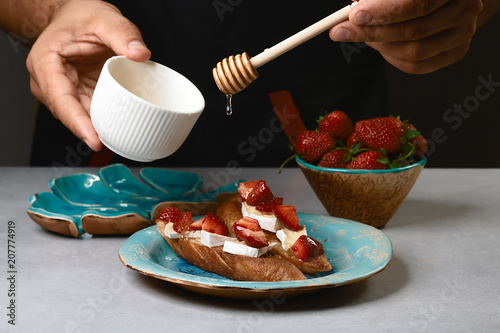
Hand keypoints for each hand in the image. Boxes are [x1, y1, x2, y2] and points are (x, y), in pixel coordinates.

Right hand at [26, 0, 150, 150]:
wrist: (77, 15)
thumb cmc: (82, 16)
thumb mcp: (105, 18)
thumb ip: (123, 34)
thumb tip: (140, 54)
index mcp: (46, 62)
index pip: (60, 99)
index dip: (77, 122)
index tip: (94, 139)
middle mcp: (48, 81)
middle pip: (68, 114)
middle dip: (90, 131)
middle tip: (115, 143)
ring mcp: (62, 90)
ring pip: (79, 117)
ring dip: (98, 128)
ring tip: (121, 138)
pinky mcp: (77, 94)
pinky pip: (89, 112)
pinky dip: (103, 120)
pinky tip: (119, 128)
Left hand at [330, 0, 482, 73]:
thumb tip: (352, 11)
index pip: (416, 3)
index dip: (382, 12)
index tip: (354, 16)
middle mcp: (466, 8)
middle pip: (413, 31)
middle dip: (371, 32)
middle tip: (342, 31)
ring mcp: (464, 32)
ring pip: (412, 52)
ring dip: (380, 46)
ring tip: (363, 34)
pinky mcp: (456, 51)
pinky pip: (416, 66)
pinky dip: (391, 58)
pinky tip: (381, 45)